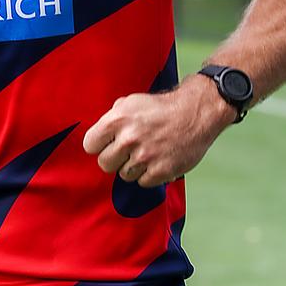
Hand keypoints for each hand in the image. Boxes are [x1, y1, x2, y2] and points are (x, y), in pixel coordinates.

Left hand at [82, 77, 234, 186]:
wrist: (196, 113)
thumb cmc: (161, 107)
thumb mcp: (131, 103)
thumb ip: (112, 118)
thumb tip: (99, 136)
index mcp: (117, 120)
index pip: (90, 145)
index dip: (98, 145)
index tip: (107, 144)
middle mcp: (129, 138)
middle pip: (104, 164)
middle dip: (114, 158)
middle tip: (128, 151)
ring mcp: (145, 156)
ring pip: (124, 175)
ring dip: (133, 167)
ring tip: (146, 152)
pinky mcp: (161, 171)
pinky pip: (143, 182)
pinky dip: (149, 174)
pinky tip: (157, 160)